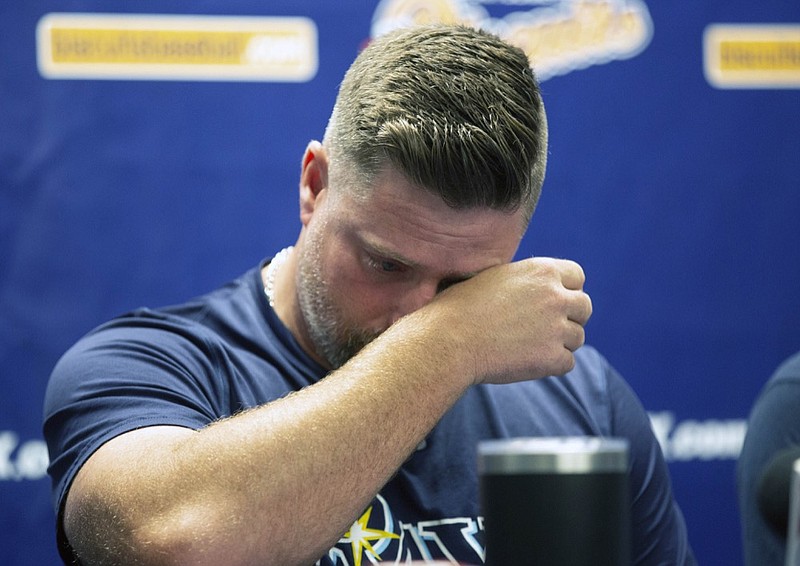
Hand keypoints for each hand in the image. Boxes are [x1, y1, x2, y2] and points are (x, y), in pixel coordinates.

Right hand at [425, 257, 591, 384]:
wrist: (448, 340)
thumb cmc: (460, 308)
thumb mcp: (494, 277)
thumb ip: (525, 281)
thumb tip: (540, 289)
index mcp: (541, 270)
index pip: (577, 276)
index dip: (566, 290)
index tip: (552, 302)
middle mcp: (555, 296)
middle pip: (584, 307)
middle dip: (570, 317)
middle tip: (544, 328)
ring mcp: (557, 327)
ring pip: (577, 338)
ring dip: (559, 343)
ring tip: (527, 346)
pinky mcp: (553, 357)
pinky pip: (567, 363)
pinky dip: (551, 365)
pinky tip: (526, 361)